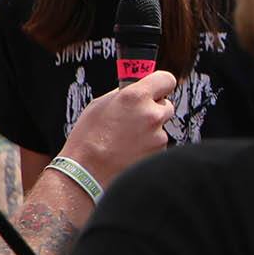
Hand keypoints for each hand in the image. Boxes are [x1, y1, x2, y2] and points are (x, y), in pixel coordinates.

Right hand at [56, 71, 177, 187]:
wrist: (87, 174)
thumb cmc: (87, 139)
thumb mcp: (99, 105)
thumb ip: (123, 94)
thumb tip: (137, 88)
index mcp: (135, 97)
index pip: (166, 79)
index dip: (160, 84)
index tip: (156, 89)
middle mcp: (151, 114)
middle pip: (166, 105)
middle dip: (154, 110)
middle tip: (135, 119)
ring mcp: (159, 135)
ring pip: (161, 127)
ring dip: (150, 131)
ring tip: (125, 140)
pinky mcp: (161, 152)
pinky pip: (158, 144)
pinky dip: (148, 147)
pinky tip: (129, 152)